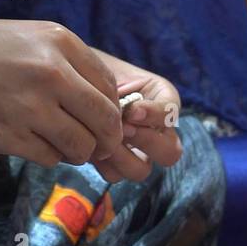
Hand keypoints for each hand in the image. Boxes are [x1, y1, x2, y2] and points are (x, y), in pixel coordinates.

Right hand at [0, 20, 122, 168]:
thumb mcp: (23, 37)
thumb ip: (62, 61)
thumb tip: (99, 96)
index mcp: (58, 40)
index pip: (110, 86)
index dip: (111, 110)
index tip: (102, 121)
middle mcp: (51, 71)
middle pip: (104, 120)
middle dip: (105, 138)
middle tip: (94, 145)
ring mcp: (30, 106)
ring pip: (81, 146)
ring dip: (75, 152)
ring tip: (58, 143)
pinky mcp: (8, 136)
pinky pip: (49, 158)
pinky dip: (47, 157)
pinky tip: (30, 143)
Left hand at [89, 57, 183, 184]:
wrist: (74, 79)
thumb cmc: (96, 71)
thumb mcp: (115, 71)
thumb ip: (124, 90)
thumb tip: (127, 115)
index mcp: (163, 102)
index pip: (172, 114)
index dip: (155, 115)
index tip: (133, 110)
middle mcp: (156, 131)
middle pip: (170, 153)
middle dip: (146, 141)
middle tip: (124, 128)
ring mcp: (136, 151)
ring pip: (141, 170)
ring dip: (122, 157)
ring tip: (103, 139)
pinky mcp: (113, 163)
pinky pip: (115, 174)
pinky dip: (103, 163)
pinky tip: (91, 145)